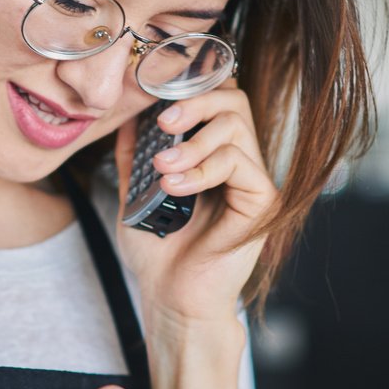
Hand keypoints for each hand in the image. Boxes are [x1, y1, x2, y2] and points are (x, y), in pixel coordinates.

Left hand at [113, 83, 276, 325]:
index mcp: (213, 155)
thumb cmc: (159, 254)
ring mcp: (253, 180)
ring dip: (194, 141)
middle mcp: (238, 162)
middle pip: (233, 99)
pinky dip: (203, 169)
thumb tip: (126, 117)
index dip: (191, 89)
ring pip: (236, 125)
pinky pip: (239, 163)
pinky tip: (175, 188)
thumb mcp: (135, 195)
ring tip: (163, 169)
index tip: (155, 101)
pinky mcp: (262, 201)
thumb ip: (134, 156)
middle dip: (195, 101)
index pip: (216, 99)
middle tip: (164, 123)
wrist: (173, 299)